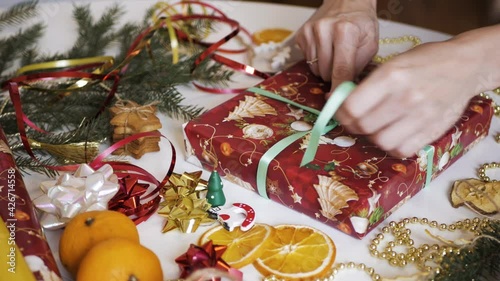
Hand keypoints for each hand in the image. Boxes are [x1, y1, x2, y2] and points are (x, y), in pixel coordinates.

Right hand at [295, 0, 377, 91]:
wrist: (347, 1)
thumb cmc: (361, 23)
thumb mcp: (371, 44)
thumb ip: (359, 68)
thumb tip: (345, 93)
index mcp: (345, 31)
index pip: (340, 70)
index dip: (339, 90)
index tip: (339, 105)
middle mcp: (324, 29)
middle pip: (325, 72)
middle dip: (335, 76)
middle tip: (344, 66)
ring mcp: (309, 32)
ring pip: (314, 69)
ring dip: (325, 69)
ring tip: (335, 54)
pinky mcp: (301, 34)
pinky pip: (307, 61)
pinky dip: (317, 60)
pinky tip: (325, 48)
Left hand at [335, 32, 496, 157]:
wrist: (465, 66)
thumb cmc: (424, 62)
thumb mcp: (392, 64)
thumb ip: (366, 85)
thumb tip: (334, 101)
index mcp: (391, 76)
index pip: (352, 106)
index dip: (340, 113)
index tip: (340, 112)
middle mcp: (405, 97)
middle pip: (363, 126)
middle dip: (353, 126)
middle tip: (356, 122)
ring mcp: (421, 116)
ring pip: (381, 141)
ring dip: (372, 137)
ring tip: (376, 128)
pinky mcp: (433, 130)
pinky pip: (402, 150)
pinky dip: (392, 147)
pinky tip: (393, 136)